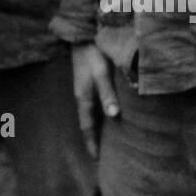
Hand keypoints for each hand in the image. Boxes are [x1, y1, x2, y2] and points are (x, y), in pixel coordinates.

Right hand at [72, 43, 118, 158]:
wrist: (83, 35)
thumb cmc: (93, 54)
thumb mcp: (102, 74)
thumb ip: (107, 94)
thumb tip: (114, 116)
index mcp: (84, 98)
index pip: (87, 127)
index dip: (91, 143)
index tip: (96, 160)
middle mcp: (82, 96)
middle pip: (87, 124)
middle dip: (93, 140)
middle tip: (100, 157)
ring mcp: (84, 89)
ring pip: (90, 115)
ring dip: (95, 129)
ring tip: (104, 141)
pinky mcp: (88, 82)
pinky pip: (92, 106)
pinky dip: (98, 116)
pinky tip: (106, 117)